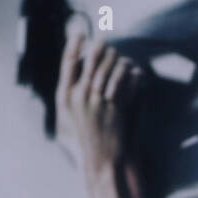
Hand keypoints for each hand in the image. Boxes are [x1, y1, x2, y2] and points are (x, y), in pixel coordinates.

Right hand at [56, 33, 143, 174]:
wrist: (102, 163)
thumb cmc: (83, 146)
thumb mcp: (66, 122)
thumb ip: (68, 102)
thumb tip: (68, 85)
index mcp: (65, 97)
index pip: (67, 62)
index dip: (73, 45)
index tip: (79, 33)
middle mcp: (80, 97)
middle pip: (91, 61)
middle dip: (99, 49)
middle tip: (105, 42)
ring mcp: (98, 102)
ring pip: (108, 69)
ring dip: (116, 60)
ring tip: (120, 58)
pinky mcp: (116, 108)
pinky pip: (123, 82)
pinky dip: (129, 74)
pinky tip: (133, 71)